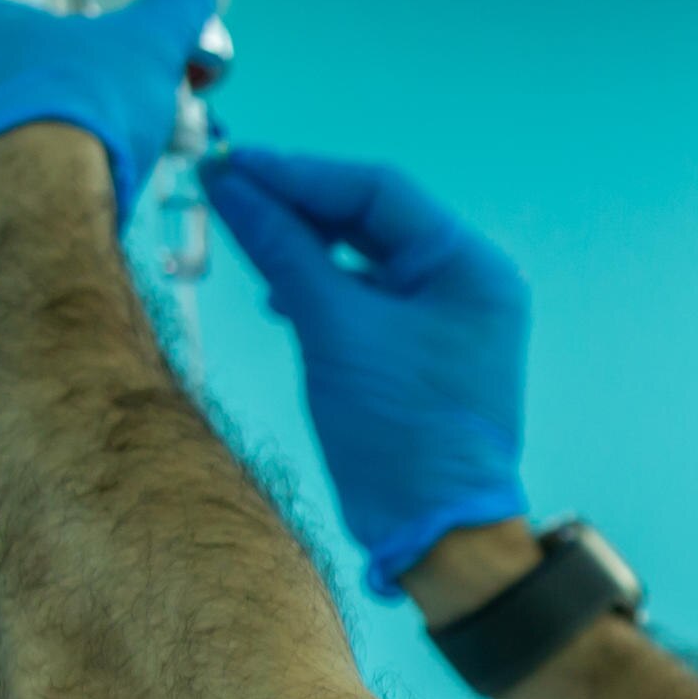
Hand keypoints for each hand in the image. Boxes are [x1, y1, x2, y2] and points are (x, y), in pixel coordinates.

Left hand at [0, 0, 216, 288]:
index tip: (105, 97)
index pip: (24, 41)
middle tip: (93, 145)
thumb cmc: (83, 108)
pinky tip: (35, 222)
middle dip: (43, 119)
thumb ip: (170, 9)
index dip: (74, 69)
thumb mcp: (148, 42)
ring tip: (69, 191)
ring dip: (17, 167)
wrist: (36, 200)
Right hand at [203, 146, 531, 594]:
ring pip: (364, 256)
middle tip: (228, 191)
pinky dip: (321, 286)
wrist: (435, 532)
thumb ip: (284, 250)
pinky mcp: (421, 348)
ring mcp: (446, 316)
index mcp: (469, 265)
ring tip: (245, 236)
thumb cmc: (402, 435)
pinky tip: (280, 293)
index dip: (300, 174)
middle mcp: (468, 281)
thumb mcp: (333, 330)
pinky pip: (366, 295)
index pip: (377, 190)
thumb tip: (233, 186)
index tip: (236, 167)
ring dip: (305, 244)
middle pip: (371, 217)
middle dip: (298, 204)